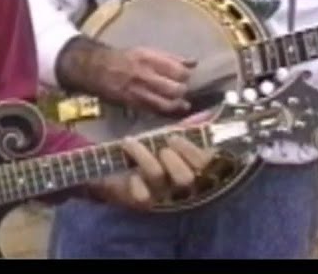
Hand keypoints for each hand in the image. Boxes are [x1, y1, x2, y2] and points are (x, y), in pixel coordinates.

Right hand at [58, 38, 196, 114]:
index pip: (178, 70)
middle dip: (183, 90)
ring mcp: (139, 91)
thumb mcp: (146, 52)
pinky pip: (155, 110)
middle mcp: (144, 75)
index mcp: (149, 58)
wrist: (97, 68)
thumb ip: (170, 58)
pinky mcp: (134, 104)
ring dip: (177, 103)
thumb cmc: (125, 58)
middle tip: (182, 89)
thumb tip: (194, 63)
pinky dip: (166, 110)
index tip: (186, 75)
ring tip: (180, 102)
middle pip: (176, 89)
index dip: (186, 75)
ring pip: (167, 104)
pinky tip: (170, 108)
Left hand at [85, 136, 212, 209]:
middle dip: (173, 159)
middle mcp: (179, 184)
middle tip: (159, 147)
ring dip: (144, 155)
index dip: (191, 151)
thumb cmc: (144, 149)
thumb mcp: (163, 136)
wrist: (113, 166)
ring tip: (130, 142)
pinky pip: (142, 196)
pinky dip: (136, 182)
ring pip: (159, 177)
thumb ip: (183, 129)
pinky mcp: (142, 202)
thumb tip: (205, 115)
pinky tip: (130, 174)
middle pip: (186, 178)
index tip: (173, 137)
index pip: (203, 163)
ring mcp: (161, 195)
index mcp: (189, 166)